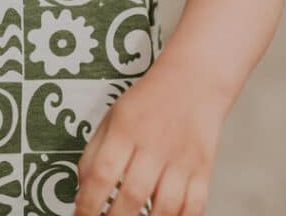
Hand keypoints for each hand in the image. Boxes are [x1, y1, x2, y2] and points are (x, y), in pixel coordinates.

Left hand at [74, 67, 223, 215]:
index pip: (102, 173)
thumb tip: (82, 190)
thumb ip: (95, 152)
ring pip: (165, 206)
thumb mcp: (112, 117)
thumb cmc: (146, 103)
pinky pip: (194, 206)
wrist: (192, 82)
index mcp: (125, 129)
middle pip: (132, 194)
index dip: (88, 202)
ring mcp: (181, 159)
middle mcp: (153, 145)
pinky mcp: (203, 169)